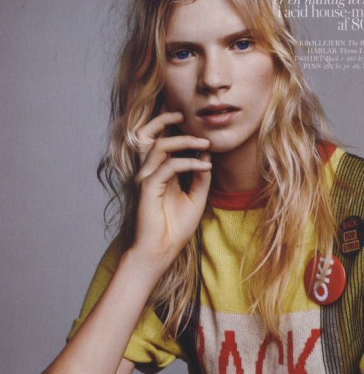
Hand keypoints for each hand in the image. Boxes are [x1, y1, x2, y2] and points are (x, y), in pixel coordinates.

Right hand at [132, 111, 211, 266]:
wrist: (159, 253)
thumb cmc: (175, 229)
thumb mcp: (196, 200)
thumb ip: (201, 178)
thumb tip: (207, 156)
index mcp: (160, 174)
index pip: (164, 142)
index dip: (175, 128)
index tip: (198, 124)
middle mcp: (150, 172)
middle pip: (154, 136)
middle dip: (169, 121)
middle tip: (194, 120)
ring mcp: (146, 178)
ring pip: (161, 146)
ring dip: (185, 141)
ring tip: (206, 143)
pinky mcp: (147, 188)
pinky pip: (168, 166)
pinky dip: (188, 163)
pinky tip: (204, 166)